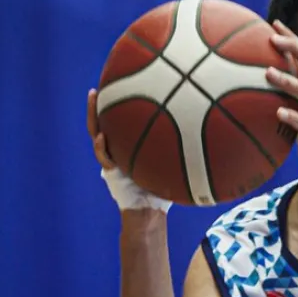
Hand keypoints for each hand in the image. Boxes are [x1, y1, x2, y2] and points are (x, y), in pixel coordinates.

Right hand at [86, 89, 171, 212]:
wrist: (150, 211)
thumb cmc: (165, 188)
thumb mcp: (172, 164)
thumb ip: (177, 149)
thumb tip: (204, 129)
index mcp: (128, 146)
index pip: (120, 122)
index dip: (116, 106)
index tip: (118, 86)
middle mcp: (118, 151)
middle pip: (103, 124)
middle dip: (97, 107)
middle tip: (95, 90)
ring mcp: (112, 161)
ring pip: (97, 136)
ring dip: (93, 118)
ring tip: (93, 101)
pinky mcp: (111, 173)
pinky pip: (104, 158)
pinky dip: (102, 147)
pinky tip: (102, 137)